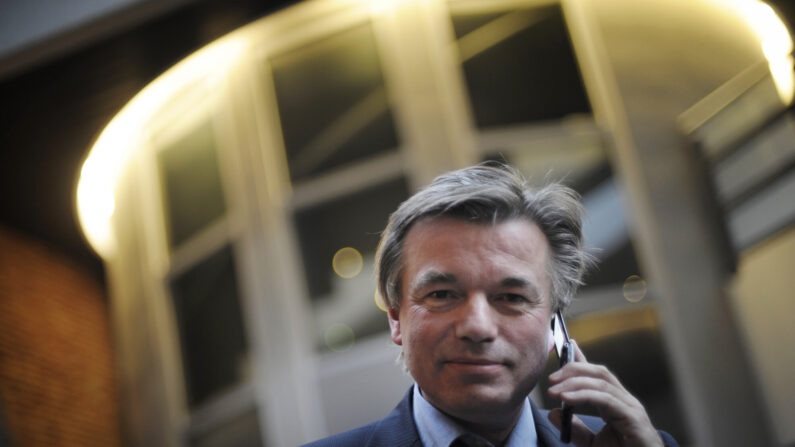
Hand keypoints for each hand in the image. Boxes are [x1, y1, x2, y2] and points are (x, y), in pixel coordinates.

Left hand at [547, 340, 662, 446]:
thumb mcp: (593, 443)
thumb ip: (575, 429)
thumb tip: (553, 413)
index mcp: (616, 403)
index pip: (597, 374)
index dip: (582, 359)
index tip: (567, 345)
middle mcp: (624, 400)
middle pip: (599, 373)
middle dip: (574, 369)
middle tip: (552, 378)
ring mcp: (631, 407)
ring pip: (601, 383)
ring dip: (575, 383)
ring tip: (554, 390)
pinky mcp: (633, 418)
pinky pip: (606, 400)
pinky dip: (584, 395)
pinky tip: (567, 398)